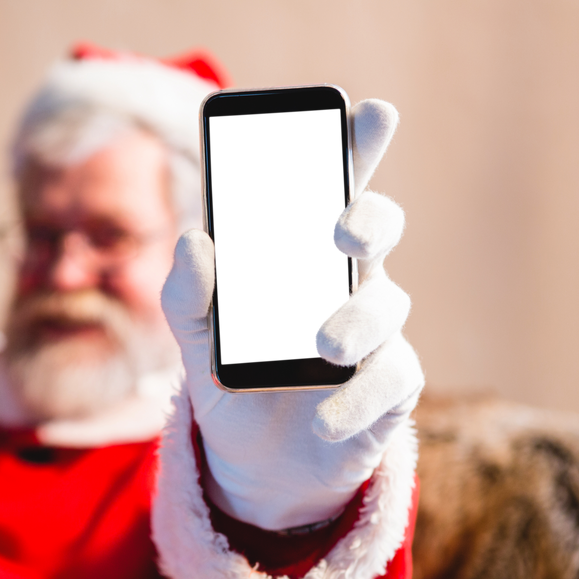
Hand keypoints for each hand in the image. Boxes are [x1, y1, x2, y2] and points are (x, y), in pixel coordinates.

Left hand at [161, 99, 423, 530]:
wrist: (256, 466)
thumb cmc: (232, 385)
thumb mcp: (196, 343)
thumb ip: (188, 295)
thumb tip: (196, 239)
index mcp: (302, 256)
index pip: (334, 190)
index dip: (356, 149)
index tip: (364, 112)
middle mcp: (348, 283)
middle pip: (378, 229)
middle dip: (370, 218)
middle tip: (342, 229)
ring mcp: (375, 335)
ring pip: (387, 304)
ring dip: (356, 321)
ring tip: (321, 344)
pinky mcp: (390, 389)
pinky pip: (391, 380)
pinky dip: (358, 398)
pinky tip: (326, 417)